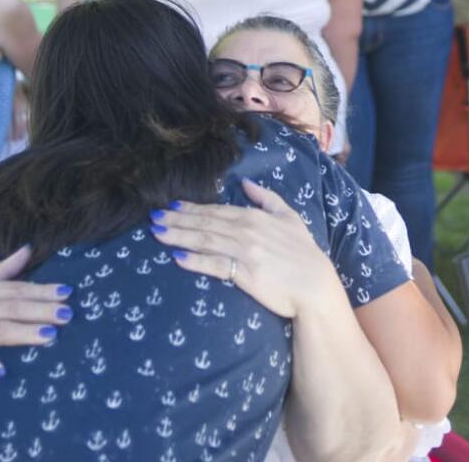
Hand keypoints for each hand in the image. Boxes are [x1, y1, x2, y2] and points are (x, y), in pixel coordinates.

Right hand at [0, 246, 72, 380]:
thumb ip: (1, 271)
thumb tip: (28, 249)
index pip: (13, 289)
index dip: (40, 291)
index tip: (66, 293)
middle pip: (8, 308)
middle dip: (39, 310)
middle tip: (66, 314)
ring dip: (21, 333)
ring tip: (49, 335)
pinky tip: (1, 371)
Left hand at [150, 179, 339, 317]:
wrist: (316, 286)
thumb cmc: (303, 253)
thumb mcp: (290, 218)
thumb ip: (267, 198)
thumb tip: (245, 183)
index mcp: (254, 217)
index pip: (215, 210)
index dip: (190, 209)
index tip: (169, 207)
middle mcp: (246, 231)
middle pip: (204, 224)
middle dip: (176, 220)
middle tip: (153, 218)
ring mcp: (244, 252)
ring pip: (204, 240)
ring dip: (178, 236)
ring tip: (157, 233)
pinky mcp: (244, 274)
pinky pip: (215, 265)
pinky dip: (195, 261)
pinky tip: (177, 258)